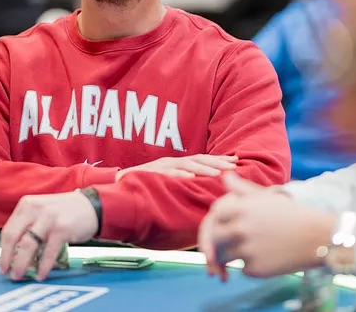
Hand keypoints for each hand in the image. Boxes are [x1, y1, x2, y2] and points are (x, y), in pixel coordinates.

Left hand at [0, 191, 97, 280]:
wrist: (91, 206)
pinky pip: (48, 252)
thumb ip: (28, 225)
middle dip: (7, 258)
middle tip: (6, 272)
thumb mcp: (42, 210)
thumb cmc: (66, 211)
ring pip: (27, 245)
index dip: (3, 249)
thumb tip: (14, 251)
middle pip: (13, 237)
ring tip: (19, 275)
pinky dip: (43, 266)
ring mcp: (49, 218)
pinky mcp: (62, 229)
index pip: (8, 229)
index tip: (2, 262)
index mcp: (27, 204)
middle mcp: (36, 209)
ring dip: (21, 264)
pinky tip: (41, 274)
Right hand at [116, 154, 237, 180]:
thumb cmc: (145, 189)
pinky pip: (166, 174)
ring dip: (202, 169)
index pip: (202, 160)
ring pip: (185, 165)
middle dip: (217, 162)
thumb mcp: (168, 186)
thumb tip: (203, 196)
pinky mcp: (151, 174)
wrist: (118, 187)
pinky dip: (179, 175)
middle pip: (198, 159)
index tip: (237, 160)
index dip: (219, 160)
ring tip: (217, 174)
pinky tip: (190, 178)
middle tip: (234, 165)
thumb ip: (183, 187)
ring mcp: (161, 167)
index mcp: (177, 165)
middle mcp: (171, 163)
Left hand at [199, 173, 336, 280]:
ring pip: (224, 257)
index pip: (215, 217)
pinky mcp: (256, 269)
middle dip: (217, 243)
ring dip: (230, 258)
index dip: (218, 222)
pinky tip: (265, 260)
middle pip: (215, 239)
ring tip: (244, 254)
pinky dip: (250, 267)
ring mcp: (248, 250)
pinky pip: (243, 270)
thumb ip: (241, 188)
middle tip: (224, 247)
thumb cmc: (291, 214)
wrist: (318, 237)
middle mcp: (241, 229)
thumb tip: (224, 175)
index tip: (224, 226)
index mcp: (242, 208)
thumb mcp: (267, 197)